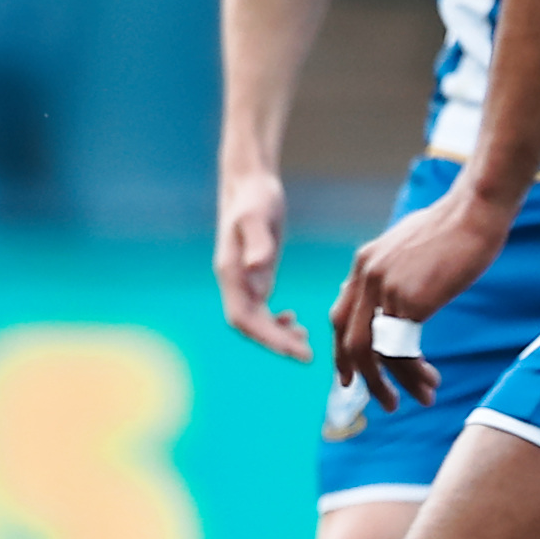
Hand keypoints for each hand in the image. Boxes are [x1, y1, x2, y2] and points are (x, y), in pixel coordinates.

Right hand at [215, 163, 308, 361]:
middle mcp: (234, 281)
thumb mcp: (258, 216)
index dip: (266, 338)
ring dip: (277, 336)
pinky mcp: (256, 276)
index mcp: (230, 272)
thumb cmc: (255, 197)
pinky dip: (276, 322)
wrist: (250, 183)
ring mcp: (244, 281)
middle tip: (308, 355)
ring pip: (256, 321)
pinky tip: (294, 320)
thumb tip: (257, 269)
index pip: (243, 319)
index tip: (294, 349)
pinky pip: (261, 310)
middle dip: (276, 344)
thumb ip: (258, 242)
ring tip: (306, 342)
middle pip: (250, 326)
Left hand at [330, 181, 514, 406]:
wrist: (474, 213)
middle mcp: (367, 277)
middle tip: (381, 401)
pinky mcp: (410, 301)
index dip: (342, 352)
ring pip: (377, 353)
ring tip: (421, 398)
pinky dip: (414, 373)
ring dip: (396, 383)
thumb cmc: (451, 228)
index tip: (350, 377)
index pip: (340, 317)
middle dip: (363, 377)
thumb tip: (389, 299)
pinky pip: (403, 351)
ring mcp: (385, 290)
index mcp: (363, 264)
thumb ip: (390, 273)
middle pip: (349, 341)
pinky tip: (430, 382)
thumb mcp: (407, 247)